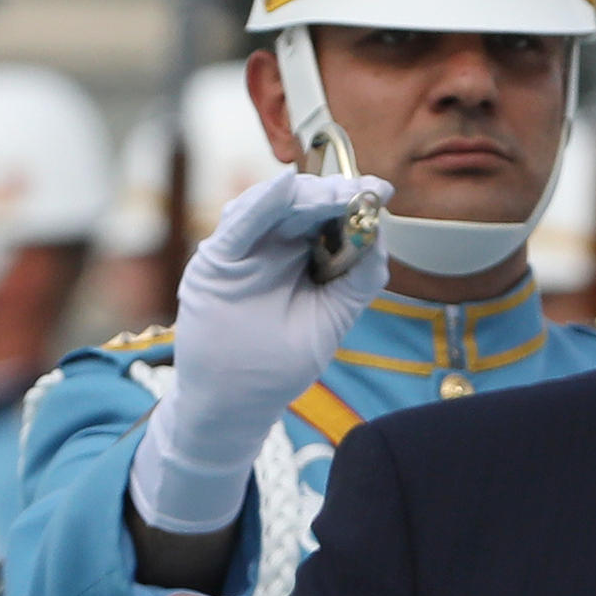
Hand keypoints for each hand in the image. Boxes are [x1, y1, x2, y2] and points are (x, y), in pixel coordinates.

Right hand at [126, 170, 390, 535]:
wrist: (233, 405)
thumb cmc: (277, 366)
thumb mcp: (331, 320)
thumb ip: (356, 282)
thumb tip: (379, 235)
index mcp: (300, 256)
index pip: (328, 216)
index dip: (353, 200)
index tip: (379, 191)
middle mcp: (270, 246)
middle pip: (302, 204)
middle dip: (333, 193)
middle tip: (358, 192)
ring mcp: (242, 251)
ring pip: (271, 205)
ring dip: (304, 195)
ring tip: (332, 194)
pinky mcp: (215, 263)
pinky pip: (238, 226)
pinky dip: (260, 204)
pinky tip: (284, 190)